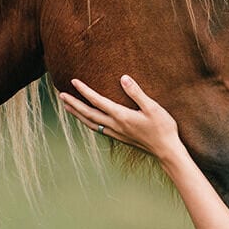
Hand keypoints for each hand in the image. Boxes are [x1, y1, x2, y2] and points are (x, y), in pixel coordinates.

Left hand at [58, 75, 186, 160]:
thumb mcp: (153, 107)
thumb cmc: (163, 128)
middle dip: (74, 104)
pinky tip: (87, 120)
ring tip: (68, 107)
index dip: (84, 91)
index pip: (97, 101)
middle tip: (61, 95)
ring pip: (90, 123)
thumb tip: (123, 78)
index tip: (73, 81)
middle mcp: (115, 125)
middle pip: (88, 114)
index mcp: (121, 116)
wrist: (166, 151)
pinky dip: (88, 122)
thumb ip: (137, 93)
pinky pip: (98, 129)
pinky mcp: (120, 138)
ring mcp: (116, 133)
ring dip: (77, 114)